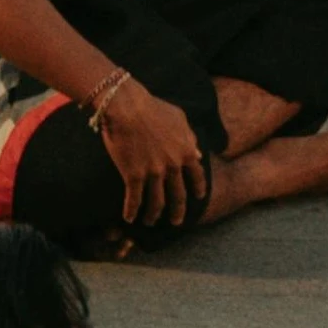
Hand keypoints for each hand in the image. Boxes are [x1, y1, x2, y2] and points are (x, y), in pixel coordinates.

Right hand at [96, 81, 207, 228]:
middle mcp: (173, 166)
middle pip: (178, 196)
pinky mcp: (133, 175)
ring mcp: (153, 173)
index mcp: (186, 152)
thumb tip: (199, 154)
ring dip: (153, 215)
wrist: (127, 106)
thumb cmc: (153, 107)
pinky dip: (131, 211)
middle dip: (178, 212)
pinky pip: (134, 199)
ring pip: (156, 202)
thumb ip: (191, 138)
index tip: (198, 198)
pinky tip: (129, 218)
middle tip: (177, 221)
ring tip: (150, 221)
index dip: (198, 189)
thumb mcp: (179, 119)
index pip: (197, 176)